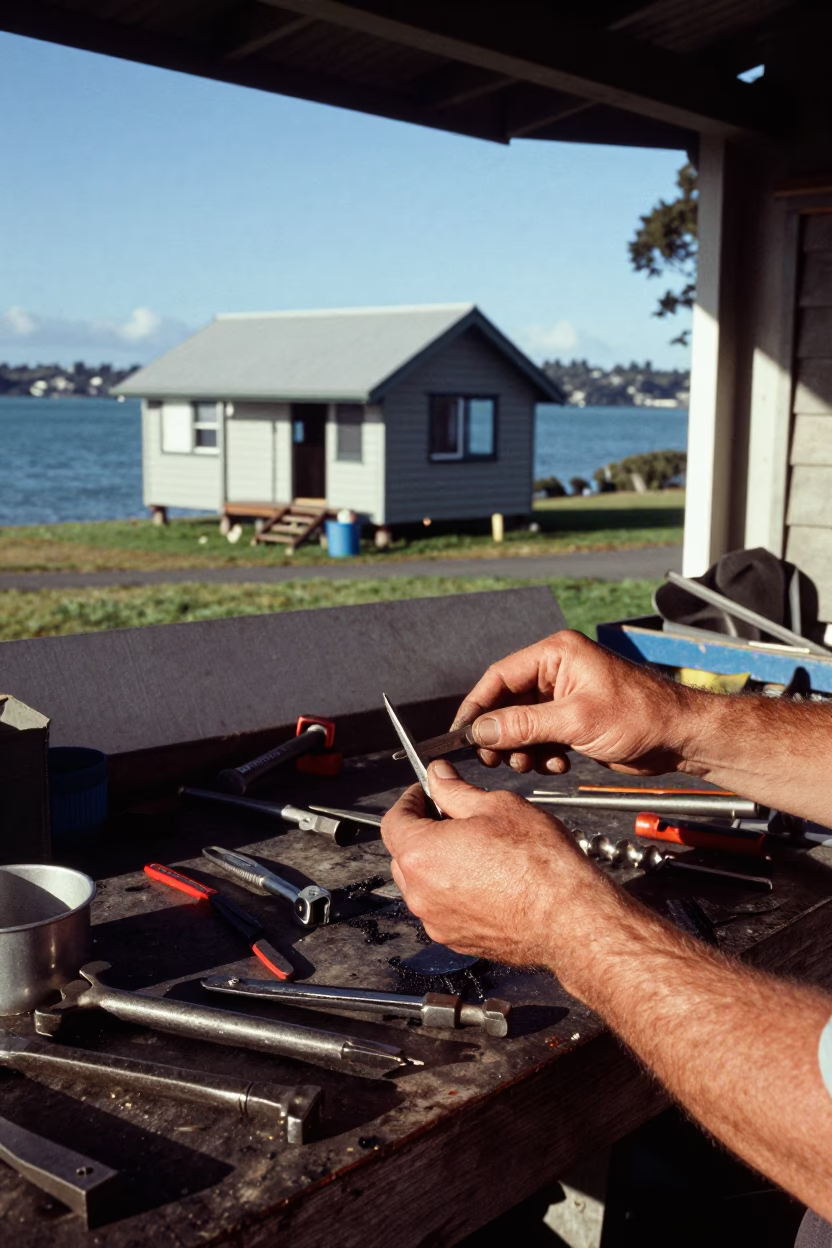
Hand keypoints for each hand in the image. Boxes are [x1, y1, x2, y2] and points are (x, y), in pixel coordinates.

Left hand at [381, 760, 614, 974]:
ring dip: (437, 864)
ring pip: (422, 884)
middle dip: (422, 832)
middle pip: (403, 854)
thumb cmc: (539, 863)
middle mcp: (420, 893)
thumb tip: (437, 776)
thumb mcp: (497, 806)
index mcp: (422, 854)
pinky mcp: (456, 940)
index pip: (393, 821)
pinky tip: (486, 879)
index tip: (425, 793)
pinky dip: (453, 892)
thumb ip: (455, 791)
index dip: (409, 801)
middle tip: (453, 816)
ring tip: (476, 849)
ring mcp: (437, 921)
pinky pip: (442, 908)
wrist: (569, 918)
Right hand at [452, 629, 690, 776]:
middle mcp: (558, 670)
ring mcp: (566, 696)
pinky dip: (541, 753)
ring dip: (522, 748)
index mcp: (557, 654)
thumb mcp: (576, 720)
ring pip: (522, 724)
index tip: (461, 733)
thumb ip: (524, 725)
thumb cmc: (642, 715)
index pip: (500, 676)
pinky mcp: (574, 719)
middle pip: (508, 702)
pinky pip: (541, 736)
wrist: (681, 737)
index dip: (478, 706)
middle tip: (494, 759)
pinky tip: (557, 763)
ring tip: (533, 764)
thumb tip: (482, 731)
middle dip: (501, 734)